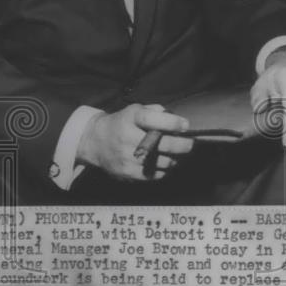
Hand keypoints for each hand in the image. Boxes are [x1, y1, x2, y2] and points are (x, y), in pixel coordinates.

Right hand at [77, 103, 192, 181]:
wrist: (96, 142)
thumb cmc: (122, 123)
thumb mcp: (135, 110)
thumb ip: (156, 112)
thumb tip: (178, 121)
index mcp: (130, 118)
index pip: (152, 119)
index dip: (172, 122)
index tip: (185, 125)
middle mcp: (127, 137)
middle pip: (161, 144)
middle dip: (181, 144)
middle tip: (190, 144)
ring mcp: (126, 157)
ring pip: (160, 161)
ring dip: (174, 159)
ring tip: (177, 154)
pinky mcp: (127, 172)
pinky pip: (153, 174)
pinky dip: (163, 170)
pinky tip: (164, 163)